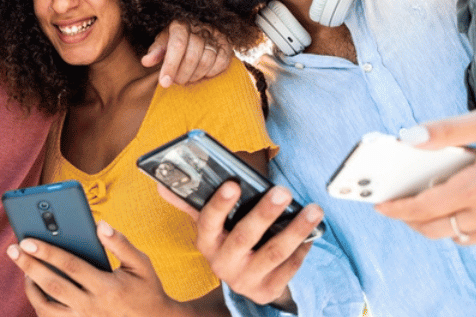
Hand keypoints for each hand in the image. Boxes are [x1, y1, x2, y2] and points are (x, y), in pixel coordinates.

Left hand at [7, 220, 178, 315]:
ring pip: (47, 307)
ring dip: (30, 287)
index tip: (27, 240)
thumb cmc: (146, 290)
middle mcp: (92, 307)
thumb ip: (121, 244)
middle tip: (12, 249)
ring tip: (23, 268)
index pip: (70, 267)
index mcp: (107, 288)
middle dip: (29, 266)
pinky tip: (36, 287)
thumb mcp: (141, 265)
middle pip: (52, 285)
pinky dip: (39, 303)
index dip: (47, 252)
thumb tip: (100, 224)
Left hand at [142, 20, 231, 87]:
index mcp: (180, 25)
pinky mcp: (226, 45)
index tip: (164, 83)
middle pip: (192, 56)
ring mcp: (215, 36)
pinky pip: (221, 63)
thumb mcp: (163, 43)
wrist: (199, 33)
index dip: (170, 66)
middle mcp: (199, 28)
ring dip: (195, 75)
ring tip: (187, 78)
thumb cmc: (176, 41)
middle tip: (176, 81)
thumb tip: (146, 61)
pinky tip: (201, 74)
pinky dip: (210, 73)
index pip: (177, 45)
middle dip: (182, 74)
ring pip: (207, 61)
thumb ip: (155, 52)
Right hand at [160, 182, 320, 309]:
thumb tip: (162, 185)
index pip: (208, 222)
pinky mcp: (267, 290)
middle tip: (282, 192)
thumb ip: (191, 203)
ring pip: (273, 252)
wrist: (244, 280)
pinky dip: (302, 249)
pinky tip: (311, 233)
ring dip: (295, 230)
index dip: (220, 204)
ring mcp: (246, 279)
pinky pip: (289, 268)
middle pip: (244, 236)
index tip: (234, 183)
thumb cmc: (228, 240)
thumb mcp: (210, 225)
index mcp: (206, 243)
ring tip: (312, 209)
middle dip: (264, 213)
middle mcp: (222, 264)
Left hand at [375, 102, 475, 243]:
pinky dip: (467, 226)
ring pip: (463, 237)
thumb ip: (447, 131)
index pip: (424, 207)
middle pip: (438, 229)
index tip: (378, 205)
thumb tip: (407, 138)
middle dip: (411, 220)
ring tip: (426, 204)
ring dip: (439, 225)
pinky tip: (465, 204)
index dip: (396, 208)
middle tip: (396, 205)